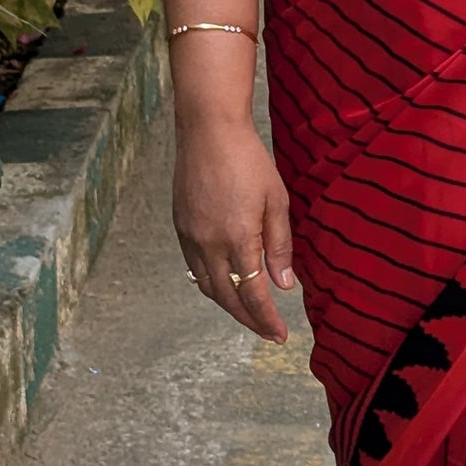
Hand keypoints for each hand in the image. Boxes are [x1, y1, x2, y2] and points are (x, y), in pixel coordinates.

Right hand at [174, 121, 296, 341]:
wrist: (208, 131)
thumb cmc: (248, 160)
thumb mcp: (276, 201)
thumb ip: (279, 245)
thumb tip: (284, 285)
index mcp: (238, 238)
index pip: (252, 293)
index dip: (266, 318)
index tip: (280, 335)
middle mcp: (209, 244)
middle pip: (227, 298)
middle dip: (248, 320)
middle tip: (268, 332)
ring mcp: (190, 236)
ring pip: (207, 286)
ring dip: (228, 305)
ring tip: (249, 313)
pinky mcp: (181, 226)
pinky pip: (194, 267)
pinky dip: (211, 283)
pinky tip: (224, 284)